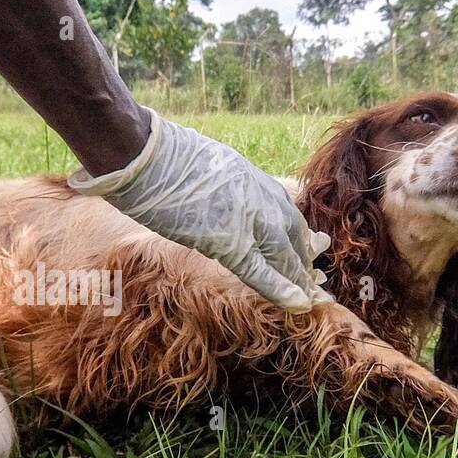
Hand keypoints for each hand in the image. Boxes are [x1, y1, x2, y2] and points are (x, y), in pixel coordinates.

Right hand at [69, 108, 329, 310]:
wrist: (142, 154)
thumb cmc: (156, 155)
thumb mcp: (199, 162)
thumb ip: (216, 181)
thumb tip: (209, 193)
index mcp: (248, 176)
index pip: (284, 209)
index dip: (295, 234)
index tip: (308, 249)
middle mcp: (257, 194)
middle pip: (290, 232)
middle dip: (302, 258)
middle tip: (315, 280)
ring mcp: (246, 216)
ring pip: (283, 252)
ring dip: (296, 276)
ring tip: (309, 296)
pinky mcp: (228, 240)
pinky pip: (261, 270)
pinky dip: (281, 288)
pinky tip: (298, 304)